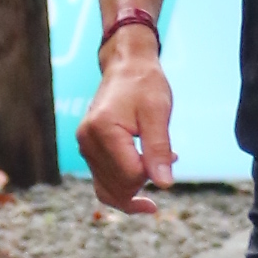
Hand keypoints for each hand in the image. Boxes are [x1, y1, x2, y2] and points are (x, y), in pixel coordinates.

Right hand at [77, 32, 174, 214]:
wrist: (127, 66)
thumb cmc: (145, 84)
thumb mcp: (158, 113)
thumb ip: (159, 149)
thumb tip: (164, 185)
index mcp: (102, 130)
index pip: (131, 174)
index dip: (154, 172)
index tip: (173, 155)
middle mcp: (87, 141)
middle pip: (118, 187)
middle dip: (145, 181)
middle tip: (169, 157)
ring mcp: (85, 147)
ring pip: (108, 191)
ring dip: (135, 188)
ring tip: (158, 168)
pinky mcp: (89, 150)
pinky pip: (102, 183)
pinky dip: (123, 187)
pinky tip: (145, 177)